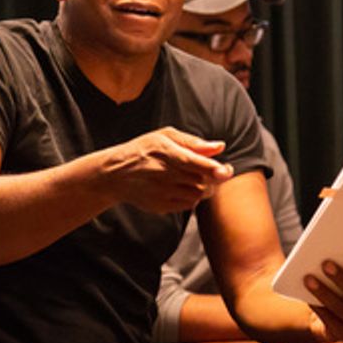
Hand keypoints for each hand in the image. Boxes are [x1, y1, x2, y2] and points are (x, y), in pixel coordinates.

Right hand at [101, 126, 232, 212]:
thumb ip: (193, 142)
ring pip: (197, 194)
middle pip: (200, 180)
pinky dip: (192, 197)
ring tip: (193, 177)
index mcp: (164, 152)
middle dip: (212, 176)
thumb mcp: (164, 137)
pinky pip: (188, 205)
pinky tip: (183, 187)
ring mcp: (161, 192)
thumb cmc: (144, 151)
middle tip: (214, 170)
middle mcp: (162, 173)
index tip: (226, 170)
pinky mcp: (161, 206)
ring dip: (203, 187)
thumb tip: (219, 147)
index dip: (213, 168)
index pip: (194, 162)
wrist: (116, 174)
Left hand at [305, 254, 342, 341]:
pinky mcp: (340, 334)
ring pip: (339, 307)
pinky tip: (305, 294)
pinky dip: (316, 305)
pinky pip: (327, 318)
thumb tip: (335, 242)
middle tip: (326, 263)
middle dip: (341, 278)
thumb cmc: (341, 287)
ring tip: (308, 278)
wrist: (331, 315)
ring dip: (323, 292)